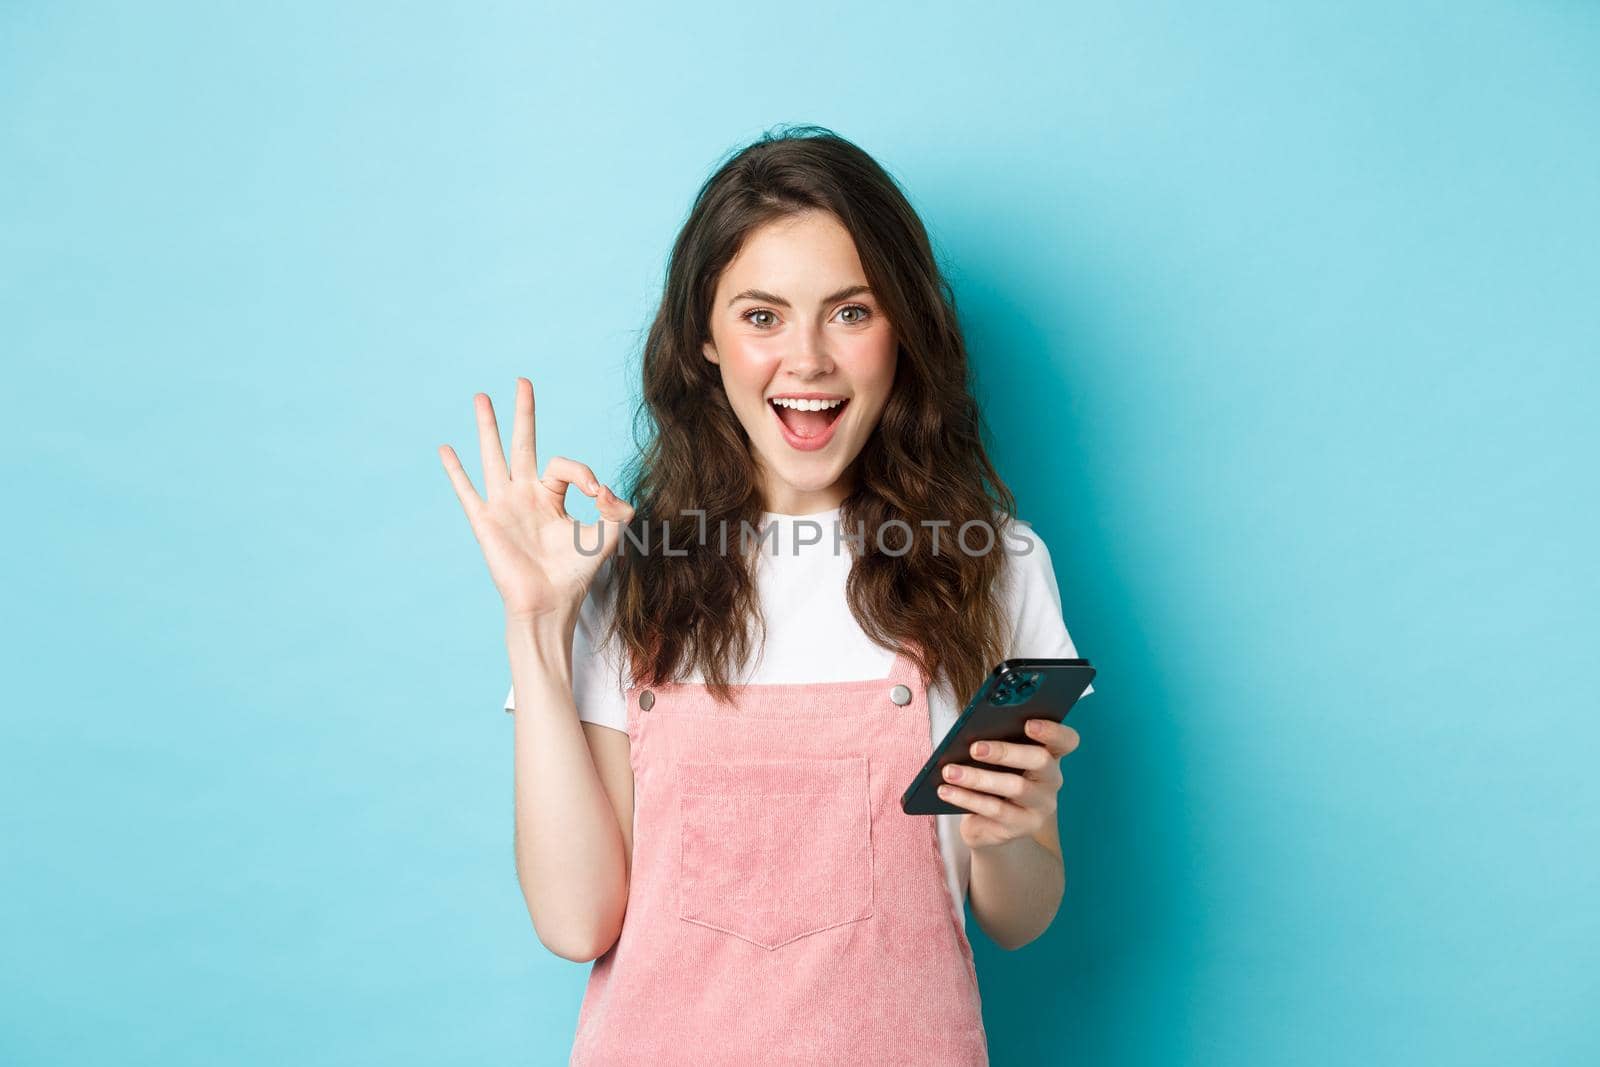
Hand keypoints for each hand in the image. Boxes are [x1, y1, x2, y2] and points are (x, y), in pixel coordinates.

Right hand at [438, 378, 634, 623]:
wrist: (549, 604)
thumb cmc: (575, 574)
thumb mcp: (606, 536)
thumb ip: (617, 509)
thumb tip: (607, 490)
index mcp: (552, 496)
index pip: (565, 466)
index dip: (585, 473)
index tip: (599, 495)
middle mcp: (526, 495)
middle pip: (524, 443)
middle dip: (524, 413)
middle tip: (523, 380)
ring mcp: (504, 505)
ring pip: (494, 456)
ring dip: (488, 426)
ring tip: (481, 396)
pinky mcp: (486, 521)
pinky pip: (468, 490)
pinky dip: (456, 470)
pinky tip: (446, 449)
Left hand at [935, 718, 1079, 851]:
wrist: (990, 825)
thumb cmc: (993, 778)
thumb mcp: (997, 760)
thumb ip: (994, 742)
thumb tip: (969, 732)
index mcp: (1049, 754)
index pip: (1066, 740)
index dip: (1053, 730)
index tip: (1029, 723)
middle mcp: (1051, 780)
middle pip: (1040, 760)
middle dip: (1005, 751)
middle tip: (974, 747)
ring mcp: (1039, 806)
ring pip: (1014, 787)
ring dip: (977, 778)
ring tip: (948, 771)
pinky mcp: (1021, 826)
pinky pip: (994, 810)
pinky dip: (966, 798)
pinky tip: (945, 790)